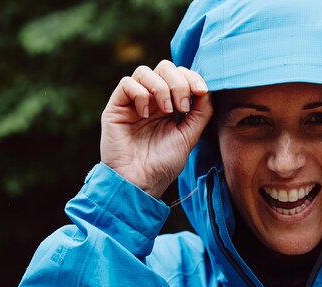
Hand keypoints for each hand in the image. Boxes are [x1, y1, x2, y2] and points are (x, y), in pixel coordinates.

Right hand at [100, 61, 212, 197]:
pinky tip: (145, 114)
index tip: (202, 91)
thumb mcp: (189, 136)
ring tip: (167, 111)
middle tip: (183, 106)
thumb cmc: (163, 164)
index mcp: (168, 105)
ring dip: (161, 87)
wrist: (140, 183)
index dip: (192, 77)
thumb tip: (206, 88)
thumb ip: (200, 112)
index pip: (179, 75)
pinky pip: (126, 83)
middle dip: (178, 81)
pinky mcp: (115, 107)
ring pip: (145, 71)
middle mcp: (150, 100)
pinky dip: (140, 94)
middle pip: (164, 67)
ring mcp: (132, 102)